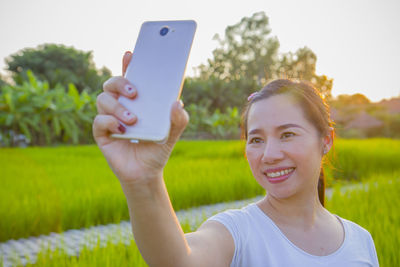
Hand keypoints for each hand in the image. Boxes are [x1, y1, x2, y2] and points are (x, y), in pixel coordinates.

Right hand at [92, 51, 188, 184]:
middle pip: (111, 83)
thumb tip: (178, 103)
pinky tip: (122, 129)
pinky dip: (110, 122)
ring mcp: (109, 118)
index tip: (131, 54)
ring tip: (133, 119)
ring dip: (118, 106)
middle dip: (120, 82)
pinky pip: (99, 120)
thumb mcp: (172, 134)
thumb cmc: (157, 148)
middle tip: (134, 92)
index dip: (128, 64)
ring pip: (103, 99)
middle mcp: (121, 106)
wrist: (146, 172)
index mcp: (137, 102)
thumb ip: (178, 119)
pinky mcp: (102, 133)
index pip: (130, 77)